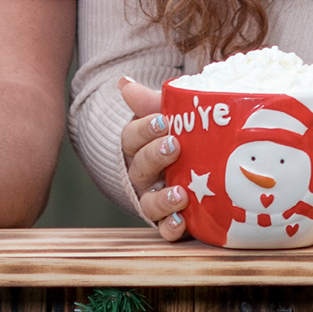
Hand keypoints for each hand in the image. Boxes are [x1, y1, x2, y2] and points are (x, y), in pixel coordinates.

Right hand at [119, 77, 188, 239]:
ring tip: (180, 194)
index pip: (131, 137)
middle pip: (140, 167)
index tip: (162, 121)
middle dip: (156, 156)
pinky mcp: (167, 219)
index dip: (144, 129)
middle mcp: (140, 174)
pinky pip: (164, 228)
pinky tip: (181, 223)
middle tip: (175, 146)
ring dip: (162, 199)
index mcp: (137, 146)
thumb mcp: (165, 116)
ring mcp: (152, 198)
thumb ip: (149, 102)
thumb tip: (123, 83)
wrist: (189, 165)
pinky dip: (170, 227)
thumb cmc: (174, 134)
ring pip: (149, 202)